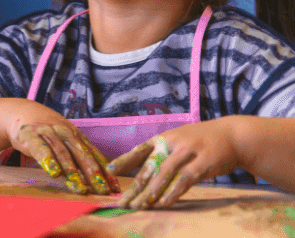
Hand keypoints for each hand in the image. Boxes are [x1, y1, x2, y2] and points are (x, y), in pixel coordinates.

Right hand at [4, 99, 116, 194]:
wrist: (22, 113)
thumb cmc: (48, 132)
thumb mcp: (66, 140)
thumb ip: (80, 155)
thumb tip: (101, 179)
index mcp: (77, 136)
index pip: (94, 155)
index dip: (105, 172)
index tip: (113, 188)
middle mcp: (66, 133)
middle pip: (82, 154)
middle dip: (93, 174)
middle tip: (101, 190)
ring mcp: (49, 133)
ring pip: (63, 153)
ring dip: (73, 171)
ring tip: (80, 188)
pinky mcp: (31, 135)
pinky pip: (41, 149)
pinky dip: (49, 161)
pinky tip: (54, 173)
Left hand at [108, 118, 240, 208]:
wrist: (234, 135)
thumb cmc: (202, 142)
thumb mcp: (178, 142)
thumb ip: (161, 154)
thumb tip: (140, 172)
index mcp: (162, 138)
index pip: (138, 150)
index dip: (124, 160)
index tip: (109, 171)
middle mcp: (172, 143)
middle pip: (149, 167)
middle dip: (135, 187)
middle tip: (123, 203)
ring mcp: (188, 151)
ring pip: (165, 172)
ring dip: (151, 191)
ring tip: (140, 206)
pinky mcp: (204, 162)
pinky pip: (185, 179)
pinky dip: (173, 191)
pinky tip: (164, 202)